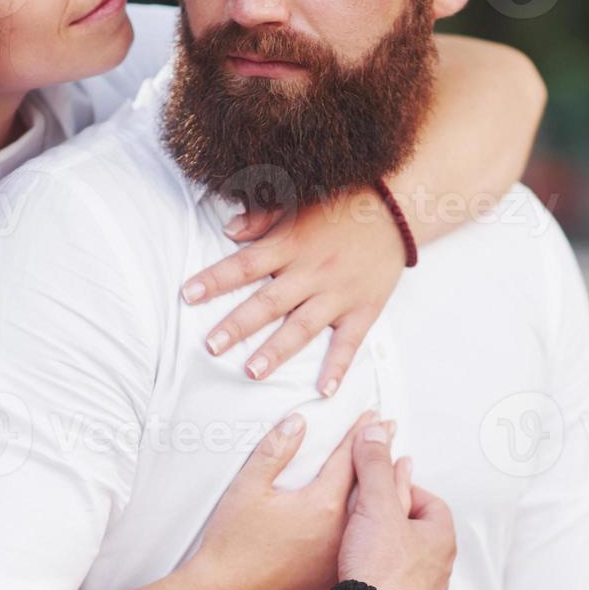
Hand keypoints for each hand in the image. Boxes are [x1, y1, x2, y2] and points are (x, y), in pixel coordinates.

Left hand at [179, 188, 406, 396]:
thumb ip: (264, 215)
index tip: (188, 295)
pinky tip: (324, 390)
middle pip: (268, 302)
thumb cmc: (344, 200)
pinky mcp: (364, 308)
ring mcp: (338, 293)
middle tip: (211, 346)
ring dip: (277, 351)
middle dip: (238, 325)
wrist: (400, 206)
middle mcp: (312, 271)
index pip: (245, 265)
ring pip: (303, 326)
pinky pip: (350, 342)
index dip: (216, 280)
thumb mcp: (301, 199)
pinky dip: (338, 367)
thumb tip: (229, 231)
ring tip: (252, 371)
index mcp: (292, 243)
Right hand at [183, 410, 385, 589]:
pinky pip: (389, 554)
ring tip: (404, 474)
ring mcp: (353, 563)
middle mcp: (345, 534)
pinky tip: (394, 529)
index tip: (375, 418)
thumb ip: (272, 453)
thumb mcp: (246, 494)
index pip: (355, 461)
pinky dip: (398, 533)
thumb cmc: (236, 555)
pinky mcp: (351, 585)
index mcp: (325, 507)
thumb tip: (296, 423)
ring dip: (401, 494)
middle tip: (393, 440)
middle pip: (382, 489)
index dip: (364, 435)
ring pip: (394, 525)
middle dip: (389, 461)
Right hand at [335, 424, 455, 589]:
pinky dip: (375, 576)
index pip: (428, 500)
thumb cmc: (378, 570)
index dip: (402, 487)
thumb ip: (374, 467)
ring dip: (382, 549)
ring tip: (356, 541)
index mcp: (441, 539)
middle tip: (364, 507)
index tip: (377, 485)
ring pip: (403, 562)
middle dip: (391, 516)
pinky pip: (390, 588)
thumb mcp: (374, 505)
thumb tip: (374, 430)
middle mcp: (439, 570)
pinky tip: (355, 577)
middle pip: (415, 531)